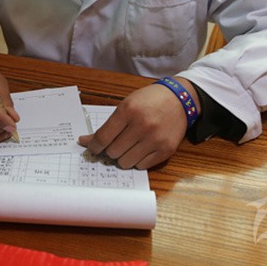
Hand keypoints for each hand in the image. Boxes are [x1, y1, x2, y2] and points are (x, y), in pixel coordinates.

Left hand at [78, 78, 199, 168]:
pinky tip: (140, 149)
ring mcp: (155, 139)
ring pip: (126, 162)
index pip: (103, 137)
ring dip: (122, 157)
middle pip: (113, 152)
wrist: (179, 99)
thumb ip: (108, 124)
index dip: (93, 145)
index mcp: (128, 111)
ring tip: (127, 147)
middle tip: (113, 144)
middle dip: (109, 150)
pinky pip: (142, 166)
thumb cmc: (149, 100)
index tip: (91, 147)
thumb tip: (87, 141)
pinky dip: (137, 160)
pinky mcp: (166, 150)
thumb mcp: (126, 104)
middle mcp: (142, 126)